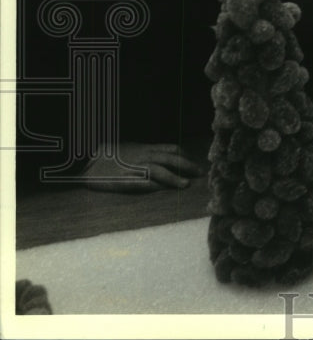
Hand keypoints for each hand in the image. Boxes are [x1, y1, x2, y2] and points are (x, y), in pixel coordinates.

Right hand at [82, 142, 204, 192]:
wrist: (85, 160)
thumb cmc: (109, 155)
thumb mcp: (131, 149)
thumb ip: (147, 152)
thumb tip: (164, 156)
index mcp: (145, 148)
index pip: (171, 150)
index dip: (185, 157)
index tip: (195, 164)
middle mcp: (142, 156)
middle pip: (170, 159)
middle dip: (187, 166)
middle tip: (200, 173)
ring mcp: (133, 167)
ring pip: (159, 170)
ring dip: (174, 178)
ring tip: (186, 185)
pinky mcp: (123, 180)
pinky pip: (141, 182)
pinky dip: (153, 186)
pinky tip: (162, 190)